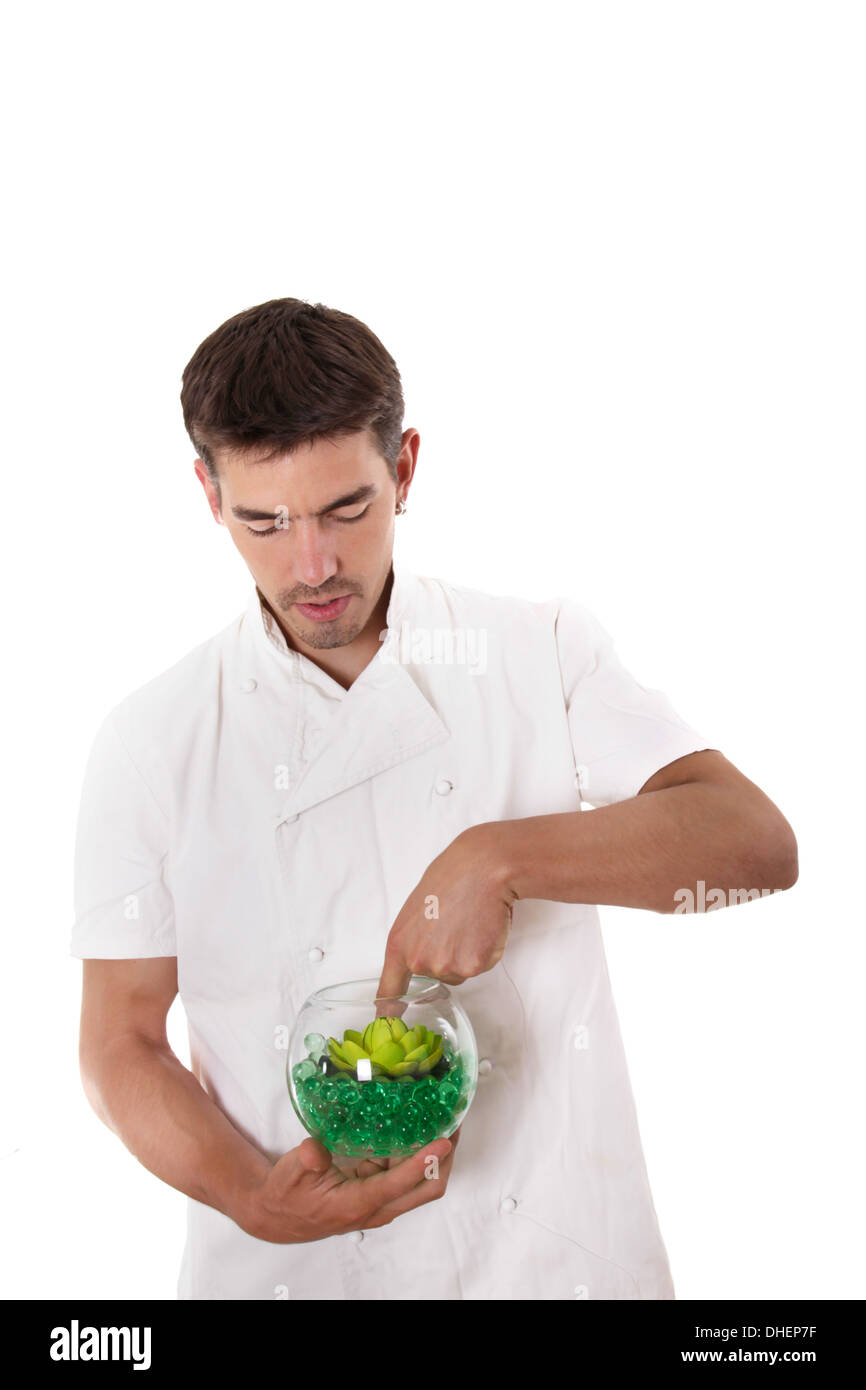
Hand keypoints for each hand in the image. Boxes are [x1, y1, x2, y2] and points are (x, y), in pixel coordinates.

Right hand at [235, 1129, 459, 1243]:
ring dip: (435, 1153)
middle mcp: (375, 1206)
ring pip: (420, 1180)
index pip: (398, 1184)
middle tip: (455, 1123)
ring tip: (445, 1117)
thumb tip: (316, 1150)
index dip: (424, 1162)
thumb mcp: (292, 1172)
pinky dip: (416, 1151)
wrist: (276, 1214)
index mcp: (356, 1204)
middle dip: (445, 1158)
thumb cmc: (285, 1194)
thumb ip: (307, 1160)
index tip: (443, 1140)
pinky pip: (405, 1171)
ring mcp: (379, 1199)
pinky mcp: (376, 1189)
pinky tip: (417, 1126)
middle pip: (426, 1188)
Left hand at [376, 825, 514, 1001]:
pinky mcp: (474, 964)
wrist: (483, 868)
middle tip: (455, 925)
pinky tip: (483, 926)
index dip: (388, 1009)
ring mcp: (447, 965)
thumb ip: (414, 939)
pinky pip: (481, 966)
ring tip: (470, 922)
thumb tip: (423, 950)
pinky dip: (486, 950)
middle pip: (435, 976)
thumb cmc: (452, 878)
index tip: (386, 1022)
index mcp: (399, 945)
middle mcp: (419, 960)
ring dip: (468, 953)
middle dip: (447, 956)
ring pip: (460, 972)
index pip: (389, 988)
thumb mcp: (417, 909)